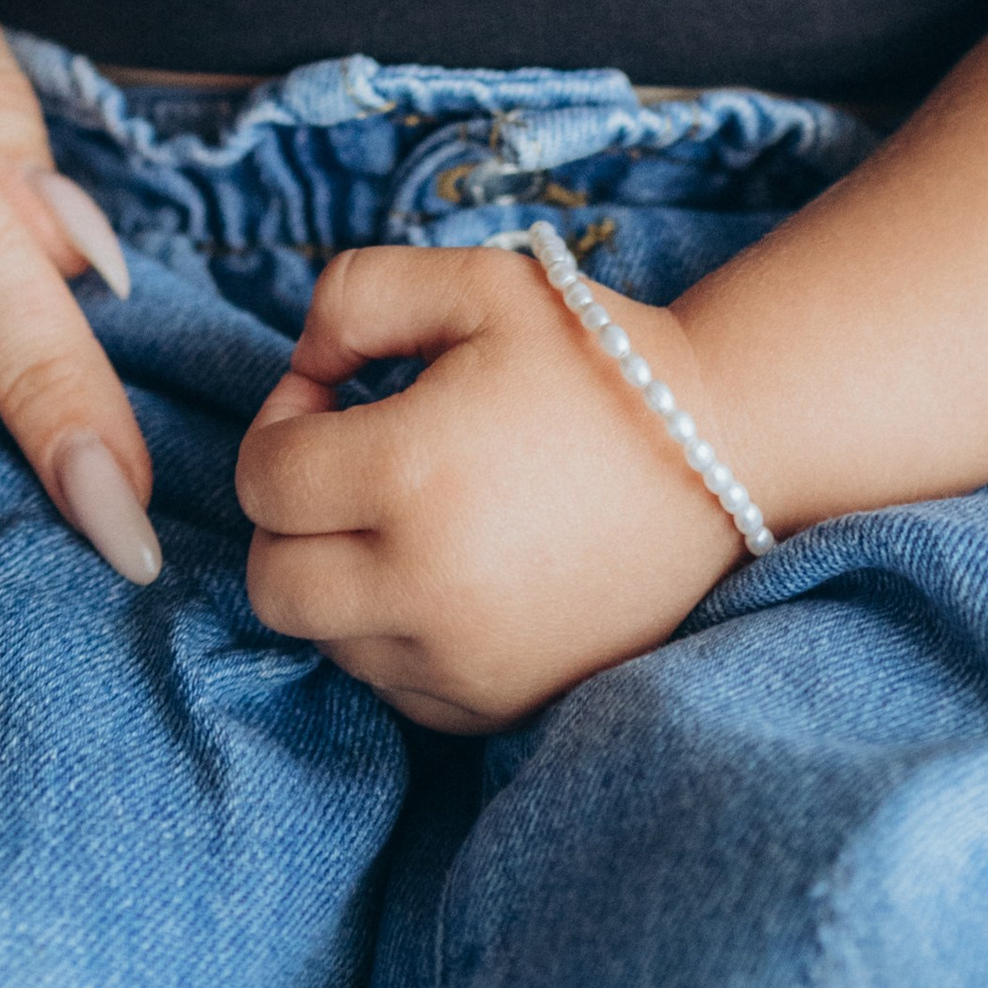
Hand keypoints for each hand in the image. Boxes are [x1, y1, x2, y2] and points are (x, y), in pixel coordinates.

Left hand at [236, 244, 742, 731]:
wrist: (724, 456)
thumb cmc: (593, 357)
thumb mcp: (478, 282)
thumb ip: (356, 295)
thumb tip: (301, 362)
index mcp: (411, 473)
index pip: (263, 479)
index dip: (280, 421)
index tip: (333, 396)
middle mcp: (427, 585)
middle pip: (272, 581)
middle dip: (288, 516)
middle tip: (347, 463)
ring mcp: (465, 660)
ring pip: (326, 638)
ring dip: (339, 575)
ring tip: (410, 511)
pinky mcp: (498, 704)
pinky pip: (392, 682)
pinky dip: (394, 631)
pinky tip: (448, 567)